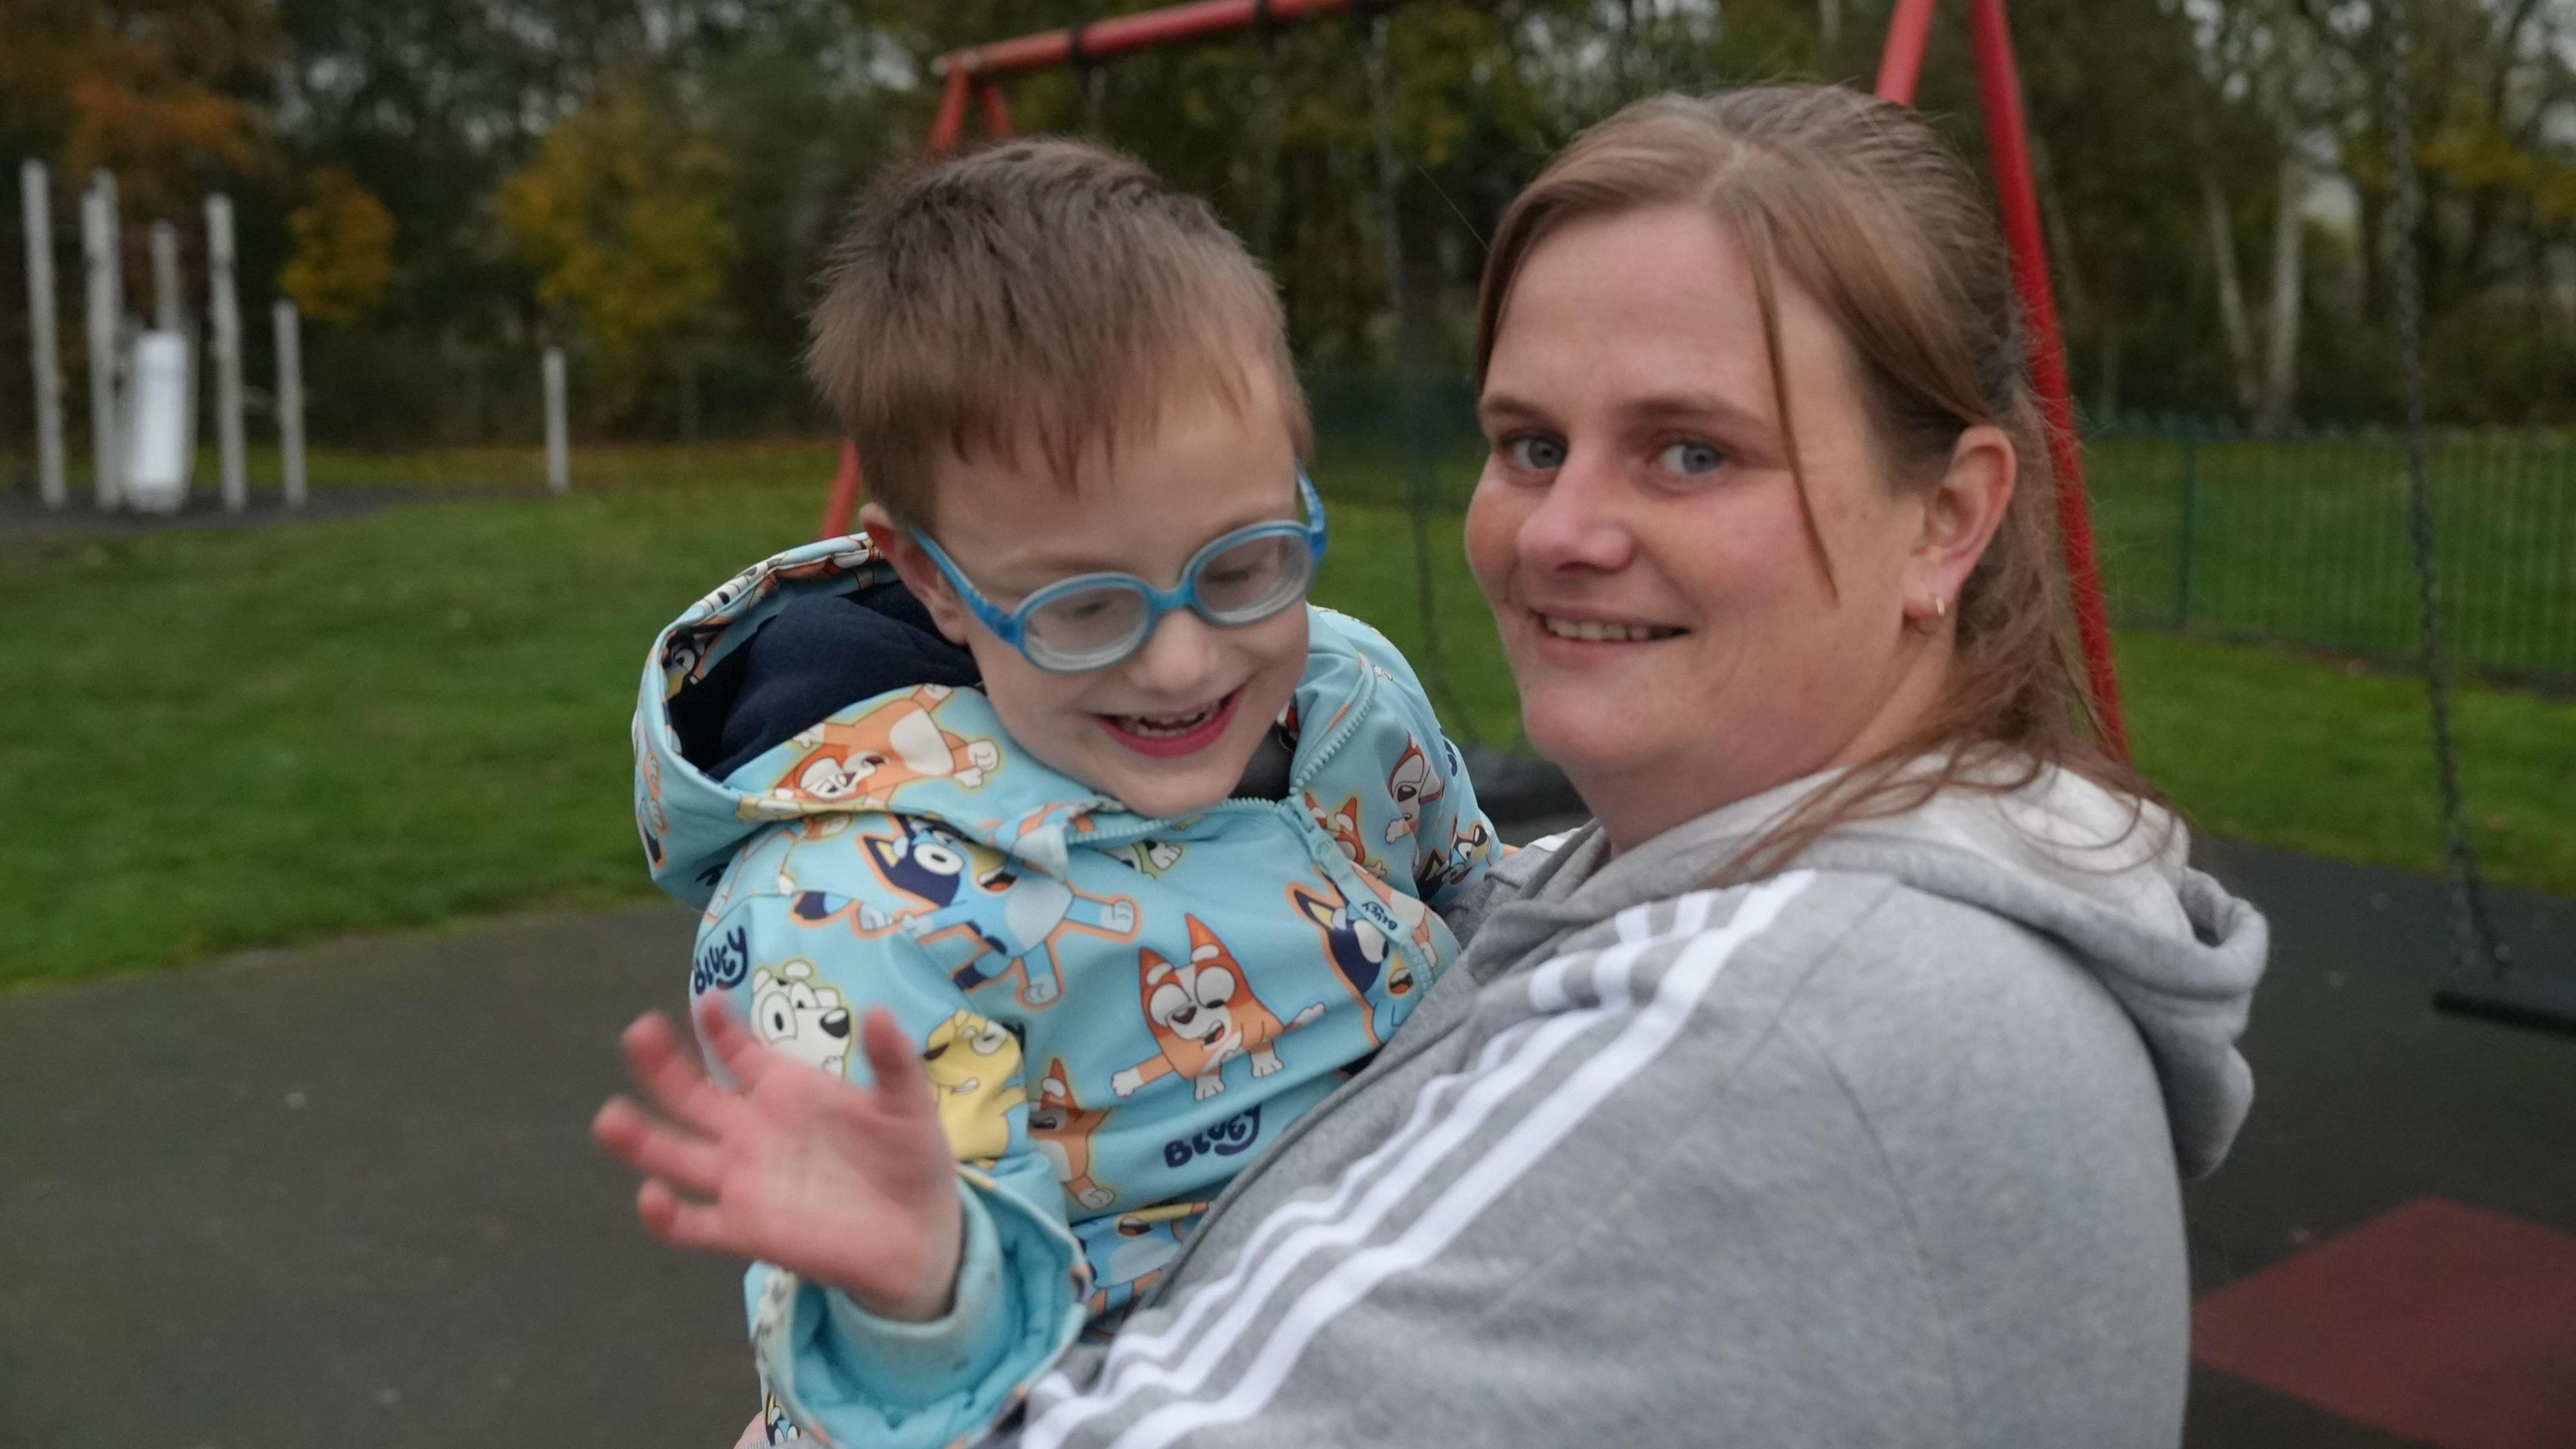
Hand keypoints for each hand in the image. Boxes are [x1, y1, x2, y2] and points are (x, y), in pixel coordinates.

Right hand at [592, 1000, 964, 1322]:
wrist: (922, 1234)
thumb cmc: (911, 1161)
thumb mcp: (909, 1104)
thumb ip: (893, 1062)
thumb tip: (883, 1012)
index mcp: (786, 1089)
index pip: (739, 1051)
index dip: (721, 1026)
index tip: (710, 1001)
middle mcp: (752, 1130)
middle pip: (690, 1094)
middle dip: (661, 1065)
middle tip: (639, 1033)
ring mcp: (743, 1179)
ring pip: (676, 1154)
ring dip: (640, 1138)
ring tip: (609, 1117)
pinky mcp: (745, 1229)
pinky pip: (692, 1224)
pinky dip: (665, 1216)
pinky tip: (653, 1196)